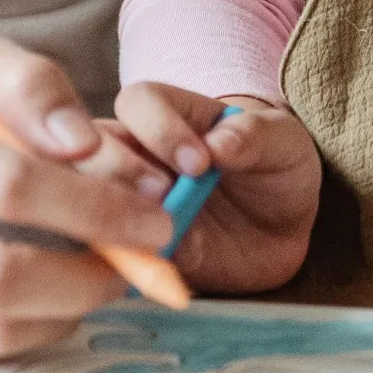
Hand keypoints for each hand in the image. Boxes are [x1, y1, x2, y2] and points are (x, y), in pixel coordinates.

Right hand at [0, 37, 171, 362]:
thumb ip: (36, 88)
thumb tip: (81, 143)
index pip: (11, 184)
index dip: (95, 206)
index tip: (155, 216)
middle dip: (87, 277)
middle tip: (138, 264)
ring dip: (67, 308)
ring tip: (101, 276)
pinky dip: (30, 330)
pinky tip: (50, 297)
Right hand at [110, 82, 321, 292]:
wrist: (281, 229)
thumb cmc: (276, 167)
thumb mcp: (282, 142)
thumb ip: (256, 136)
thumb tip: (222, 142)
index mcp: (172, 112)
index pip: (140, 102)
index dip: (160, 128)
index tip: (200, 162)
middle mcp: (139, 152)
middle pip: (95, 146)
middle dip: (117, 169)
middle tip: (161, 196)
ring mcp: (132, 201)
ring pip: (90, 198)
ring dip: (109, 216)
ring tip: (156, 236)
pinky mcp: (136, 247)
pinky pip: (112, 254)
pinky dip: (124, 262)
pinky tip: (154, 270)